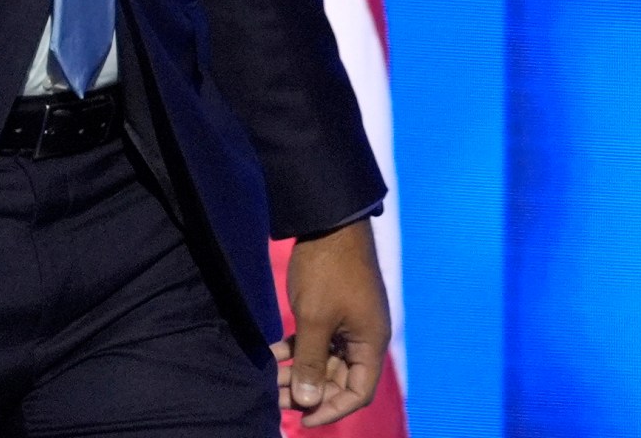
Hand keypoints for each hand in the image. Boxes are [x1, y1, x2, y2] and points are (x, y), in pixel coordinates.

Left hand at [273, 218, 389, 426]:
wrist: (328, 222)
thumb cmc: (328, 271)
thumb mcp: (316, 320)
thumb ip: (311, 363)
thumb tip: (307, 401)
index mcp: (371, 343)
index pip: (358, 392)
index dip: (332, 409)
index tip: (303, 419)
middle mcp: (363, 337)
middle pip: (338, 379)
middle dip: (309, 391)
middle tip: (277, 400)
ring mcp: (347, 323)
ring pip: (323, 360)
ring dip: (298, 372)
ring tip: (269, 380)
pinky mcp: (331, 310)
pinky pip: (315, 341)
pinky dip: (295, 350)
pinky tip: (270, 355)